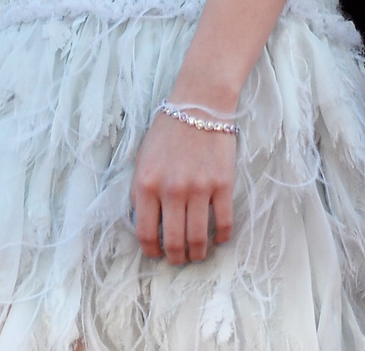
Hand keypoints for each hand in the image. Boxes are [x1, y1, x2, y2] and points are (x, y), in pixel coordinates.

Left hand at [131, 109, 235, 264]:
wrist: (199, 105)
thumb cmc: (168, 131)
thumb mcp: (142, 159)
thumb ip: (140, 190)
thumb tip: (143, 221)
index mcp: (146, 184)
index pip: (145, 231)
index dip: (150, 250)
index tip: (156, 254)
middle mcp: (171, 190)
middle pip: (173, 240)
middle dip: (176, 257)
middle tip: (179, 259)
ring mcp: (198, 188)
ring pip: (198, 237)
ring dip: (198, 253)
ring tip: (198, 254)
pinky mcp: (222, 184)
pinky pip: (224, 222)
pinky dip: (222, 236)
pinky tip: (219, 239)